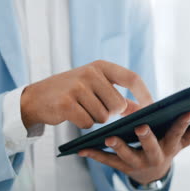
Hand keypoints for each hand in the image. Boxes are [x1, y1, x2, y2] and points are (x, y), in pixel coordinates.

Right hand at [20, 60, 152, 128]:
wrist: (37, 97)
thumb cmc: (71, 92)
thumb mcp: (95, 87)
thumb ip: (119, 97)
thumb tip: (143, 109)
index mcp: (101, 66)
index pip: (132, 78)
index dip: (144, 95)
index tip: (152, 109)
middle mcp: (90, 73)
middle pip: (118, 105)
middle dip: (110, 114)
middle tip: (95, 108)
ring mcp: (78, 87)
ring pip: (103, 117)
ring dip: (95, 119)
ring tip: (80, 109)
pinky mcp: (67, 103)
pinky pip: (88, 123)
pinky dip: (83, 124)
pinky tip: (72, 115)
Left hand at [78, 112, 189, 183]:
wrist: (151, 175)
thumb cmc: (166, 148)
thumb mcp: (182, 142)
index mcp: (169, 147)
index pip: (178, 134)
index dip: (182, 123)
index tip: (187, 110)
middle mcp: (154, 156)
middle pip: (151, 147)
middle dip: (147, 137)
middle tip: (141, 126)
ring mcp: (136, 163)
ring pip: (127, 156)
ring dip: (118, 147)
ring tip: (109, 138)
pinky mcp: (120, 167)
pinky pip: (106, 161)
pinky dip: (94, 155)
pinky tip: (82, 149)